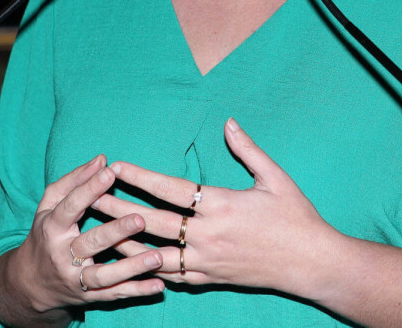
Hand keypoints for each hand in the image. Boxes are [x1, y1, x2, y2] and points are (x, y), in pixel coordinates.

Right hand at [1, 154, 165, 314]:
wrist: (29, 285)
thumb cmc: (45, 234)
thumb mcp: (49, 206)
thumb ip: (73, 180)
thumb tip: (101, 159)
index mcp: (52, 228)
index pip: (70, 206)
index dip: (89, 189)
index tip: (110, 172)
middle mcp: (62, 255)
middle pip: (90, 242)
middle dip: (116, 232)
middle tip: (141, 219)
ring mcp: (76, 279)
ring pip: (104, 275)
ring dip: (132, 267)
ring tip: (157, 257)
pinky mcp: (88, 297)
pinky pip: (115, 295)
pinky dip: (137, 291)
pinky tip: (159, 284)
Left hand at [94, 118, 336, 297]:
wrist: (311, 263)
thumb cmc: (296, 217)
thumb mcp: (276, 177)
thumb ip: (249, 150)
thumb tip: (228, 123)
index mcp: (222, 205)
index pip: (171, 189)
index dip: (140, 176)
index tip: (116, 166)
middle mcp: (208, 235)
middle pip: (152, 222)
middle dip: (118, 208)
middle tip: (90, 198)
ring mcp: (207, 261)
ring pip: (154, 254)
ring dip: (124, 243)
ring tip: (98, 234)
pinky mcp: (210, 279)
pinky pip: (172, 276)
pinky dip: (149, 268)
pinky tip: (130, 263)